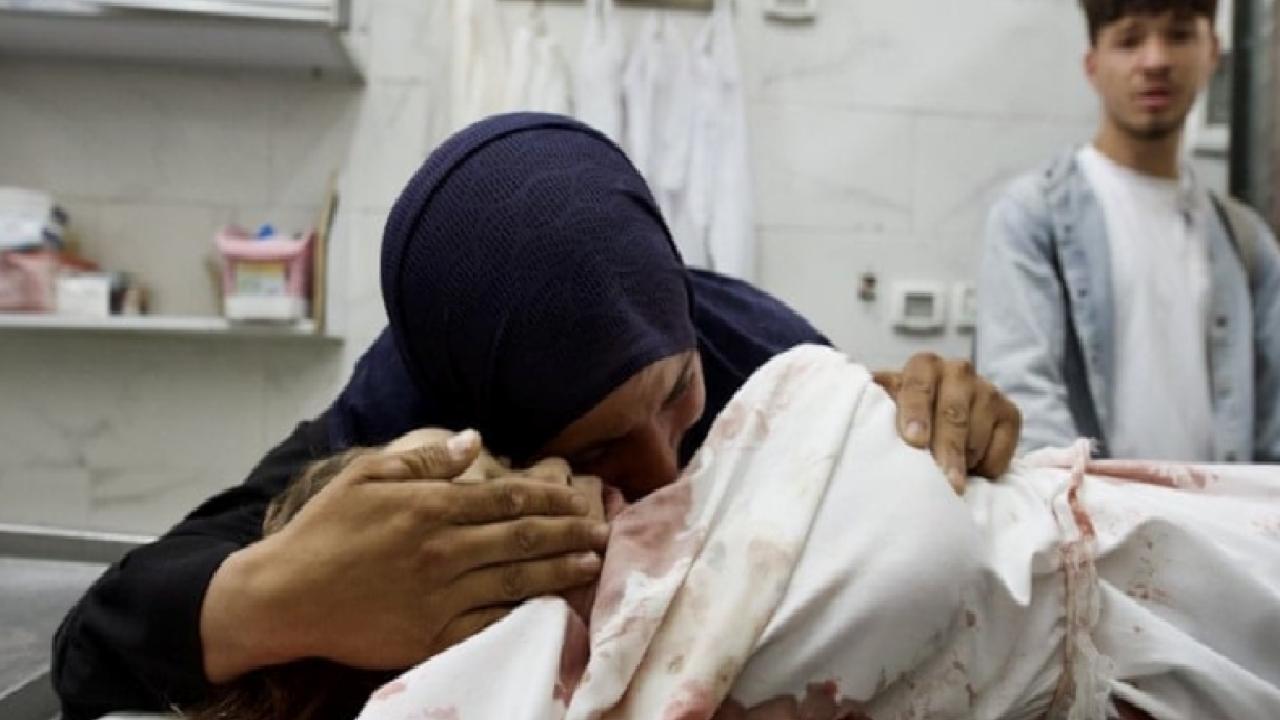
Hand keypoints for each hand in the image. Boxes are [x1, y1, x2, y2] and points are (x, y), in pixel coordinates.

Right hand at [200, 432, 609, 680]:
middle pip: (522, 537)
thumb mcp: (367, 476)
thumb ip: (426, 459)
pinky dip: (524, 612)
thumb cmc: (323, 531)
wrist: (283, 597)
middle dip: (569, 530)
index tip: (576, 494)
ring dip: (560, 569)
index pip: (506, 497)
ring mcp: (440, 596)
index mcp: (429, 507)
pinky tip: (551, 605)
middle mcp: (442, 550)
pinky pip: (490, 622)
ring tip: (592, 561)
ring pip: (516, 579)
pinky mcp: (431, 635)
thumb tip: (476, 440)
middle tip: (602, 526)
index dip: (549, 495)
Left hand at [873, 353, 1021, 490]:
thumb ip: (871, 409)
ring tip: (946, 478)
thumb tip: (842, 420)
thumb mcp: (883, 407)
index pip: (919, 386)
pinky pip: (1001, 447)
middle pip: (953, 414)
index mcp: (923, 366)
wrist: (938, 420)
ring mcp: (987, 390)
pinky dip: (987, 466)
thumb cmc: (901, 417)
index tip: (913, 441)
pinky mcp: (1010, 413)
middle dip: (947, 450)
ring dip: (963, 461)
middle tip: (945, 483)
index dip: (916, 413)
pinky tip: (971, 470)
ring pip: (977, 434)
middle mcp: (958, 371)